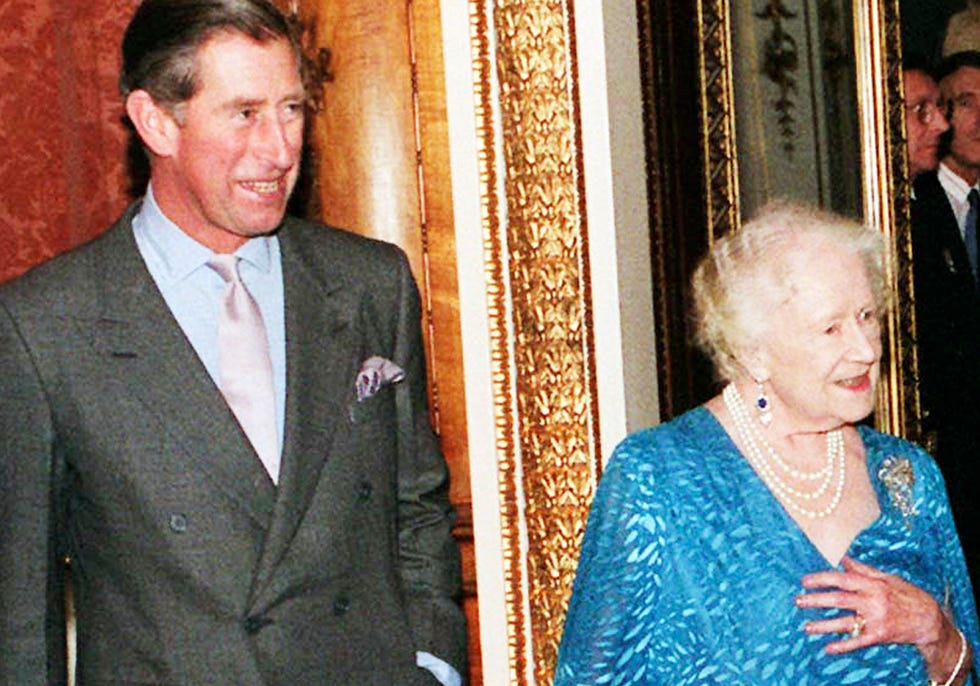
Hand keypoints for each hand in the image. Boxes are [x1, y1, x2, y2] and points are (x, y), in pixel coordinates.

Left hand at [796, 557, 968, 682]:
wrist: (930, 619)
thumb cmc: (907, 594)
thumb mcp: (887, 577)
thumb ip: (863, 569)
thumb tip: (843, 558)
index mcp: (873, 584)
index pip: (842, 579)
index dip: (822, 579)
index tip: (804, 581)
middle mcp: (873, 601)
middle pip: (839, 599)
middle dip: (816, 600)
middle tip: (798, 601)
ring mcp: (876, 620)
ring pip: (845, 622)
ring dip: (824, 625)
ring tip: (806, 627)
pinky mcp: (880, 636)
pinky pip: (858, 641)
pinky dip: (843, 646)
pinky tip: (828, 648)